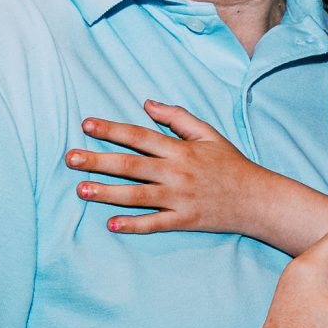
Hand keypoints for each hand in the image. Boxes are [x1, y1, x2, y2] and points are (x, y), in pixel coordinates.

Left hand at [69, 103, 270, 235]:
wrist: (257, 199)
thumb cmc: (231, 164)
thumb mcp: (208, 133)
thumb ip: (178, 117)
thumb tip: (147, 103)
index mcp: (181, 149)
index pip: (140, 136)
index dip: (112, 129)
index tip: (86, 124)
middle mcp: (177, 172)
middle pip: (131, 165)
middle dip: (99, 161)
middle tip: (71, 158)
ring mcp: (180, 198)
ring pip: (137, 195)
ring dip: (107, 192)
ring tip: (81, 189)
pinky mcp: (184, 220)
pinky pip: (155, 223)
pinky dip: (133, 224)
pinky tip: (111, 223)